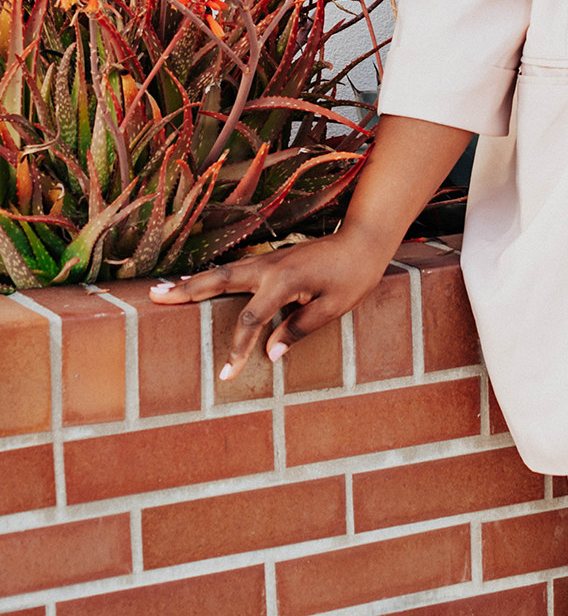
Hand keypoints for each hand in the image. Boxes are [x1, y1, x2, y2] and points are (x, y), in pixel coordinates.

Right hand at [149, 224, 393, 380]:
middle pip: (220, 280)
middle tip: (155, 296)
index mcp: (284, 282)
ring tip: (164, 291)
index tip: (225, 375)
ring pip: (224, 272)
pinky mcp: (272, 260)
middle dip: (187, 290)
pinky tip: (201, 283)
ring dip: (194, 281)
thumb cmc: (353, 276)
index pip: (250, 320)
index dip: (236, 349)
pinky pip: (235, 270)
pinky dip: (214, 277)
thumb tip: (269, 356)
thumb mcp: (332, 308)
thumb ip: (298, 329)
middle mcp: (269, 267)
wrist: (364, 240)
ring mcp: (268, 260)